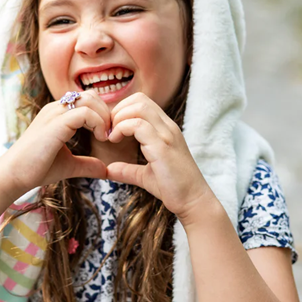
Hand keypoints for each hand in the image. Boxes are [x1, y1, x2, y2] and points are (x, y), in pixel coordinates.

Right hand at [3, 91, 110, 193]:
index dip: (102, 114)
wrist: (14, 175)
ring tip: (104, 137)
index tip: (106, 136)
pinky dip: (98, 123)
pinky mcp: (55, 123)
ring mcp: (54, 113)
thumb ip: (87, 164)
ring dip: (104, 117)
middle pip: (91, 95)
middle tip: (109, 135)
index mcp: (58, 114)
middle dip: (106, 113)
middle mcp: (56, 108)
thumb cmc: (36, 169)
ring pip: (89, 99)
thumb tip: (105, 170)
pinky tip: (100, 139)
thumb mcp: (69, 165)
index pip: (87, 99)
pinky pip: (85, 112)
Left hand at [105, 93, 214, 221]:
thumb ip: (127, 170)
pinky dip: (121, 128)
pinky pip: (138, 125)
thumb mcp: (145, 175)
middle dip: (118, 111)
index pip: (142, 102)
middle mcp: (168, 127)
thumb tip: (109, 170)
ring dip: (119, 118)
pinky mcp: (162, 147)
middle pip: (139, 99)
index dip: (122, 111)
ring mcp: (167, 135)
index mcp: (165, 129)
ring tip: (112, 136)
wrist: (193, 201)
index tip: (111, 129)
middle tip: (109, 131)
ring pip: (139, 107)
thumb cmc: (173, 188)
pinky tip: (115, 141)